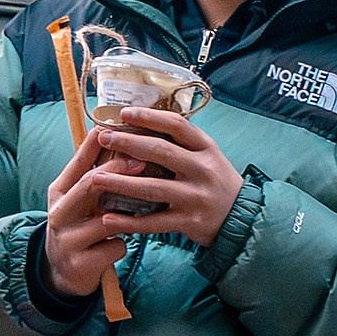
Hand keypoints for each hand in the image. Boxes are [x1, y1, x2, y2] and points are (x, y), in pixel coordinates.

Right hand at [41, 129, 130, 298]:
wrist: (64, 273)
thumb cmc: (79, 227)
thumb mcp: (78, 199)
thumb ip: (90, 171)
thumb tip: (108, 132)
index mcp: (58, 193)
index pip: (78, 162)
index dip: (101, 145)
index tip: (124, 132)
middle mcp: (58, 214)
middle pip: (90, 184)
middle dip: (118, 171)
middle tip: (142, 162)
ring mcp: (67, 241)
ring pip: (107, 221)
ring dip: (126, 218)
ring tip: (136, 216)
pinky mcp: (80, 264)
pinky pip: (114, 247)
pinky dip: (121, 246)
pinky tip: (116, 248)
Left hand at [91, 107, 244, 247]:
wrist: (241, 218)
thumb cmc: (215, 182)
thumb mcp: (207, 157)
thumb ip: (182, 144)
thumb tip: (146, 124)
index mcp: (206, 148)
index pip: (176, 126)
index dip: (149, 117)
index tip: (124, 113)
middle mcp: (202, 170)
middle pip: (160, 152)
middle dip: (127, 143)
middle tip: (103, 138)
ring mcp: (195, 197)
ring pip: (153, 188)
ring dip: (120, 183)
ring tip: (95, 178)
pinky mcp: (188, 222)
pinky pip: (154, 222)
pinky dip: (130, 222)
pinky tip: (109, 219)